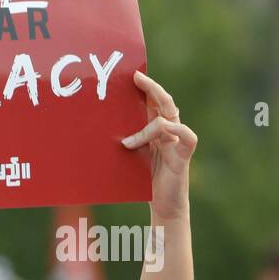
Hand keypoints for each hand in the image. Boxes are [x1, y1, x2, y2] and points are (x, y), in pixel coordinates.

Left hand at [122, 71, 196, 220]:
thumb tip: (94, 129)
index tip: (131, 75)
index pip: (153, 101)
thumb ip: (122, 142)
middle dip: (152, 88)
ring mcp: (179, 139)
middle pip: (165, 102)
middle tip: (137, 78)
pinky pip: (184, 134)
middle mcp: (170, 130)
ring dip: (146, 127)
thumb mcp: (129, 157)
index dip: (146, 87)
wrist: (162, 204)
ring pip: (169, 117)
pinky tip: (153, 135)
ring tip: (127, 143)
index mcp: (156, 128)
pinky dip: (170, 131)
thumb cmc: (143, 180)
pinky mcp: (184, 153)